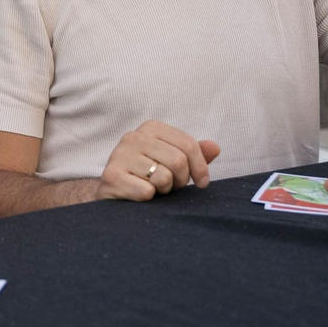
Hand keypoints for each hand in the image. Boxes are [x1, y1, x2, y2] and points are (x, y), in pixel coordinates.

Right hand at [95, 120, 219, 201]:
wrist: (114, 194)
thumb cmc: (147, 176)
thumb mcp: (172, 162)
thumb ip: (194, 154)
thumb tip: (215, 147)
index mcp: (151, 128)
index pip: (188, 145)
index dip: (201, 167)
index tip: (202, 182)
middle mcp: (133, 137)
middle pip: (178, 161)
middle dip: (181, 180)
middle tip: (172, 187)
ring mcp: (120, 155)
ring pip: (163, 177)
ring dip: (164, 190)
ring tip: (153, 188)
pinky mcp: (112, 176)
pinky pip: (147, 191)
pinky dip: (148, 198)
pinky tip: (138, 195)